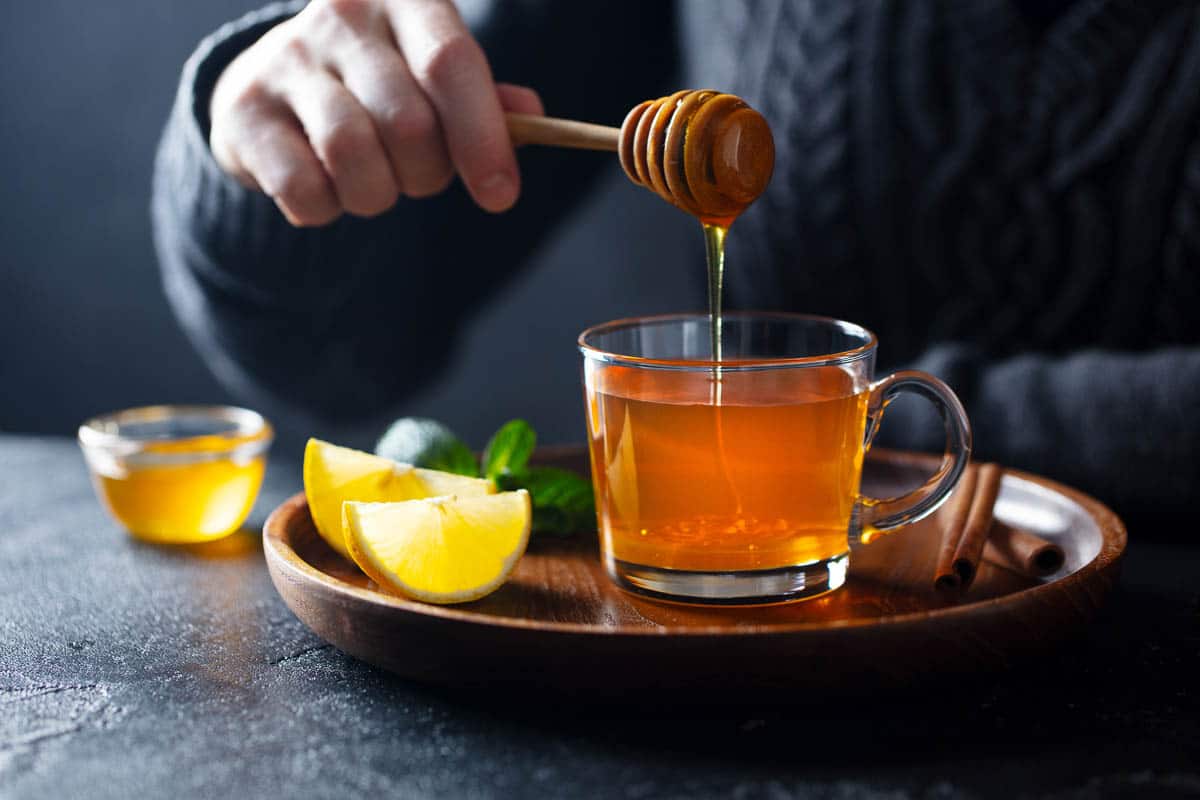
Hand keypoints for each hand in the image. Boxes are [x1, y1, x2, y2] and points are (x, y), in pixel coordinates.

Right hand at [209, 0, 542, 225]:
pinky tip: (326, 188)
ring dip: (377, 196)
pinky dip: (327, 209)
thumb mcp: (439, 84)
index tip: (501, 196)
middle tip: (420, 177)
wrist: (277, 89)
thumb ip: (487, 103)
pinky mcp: (242, 109)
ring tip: (374, 185)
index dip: (482, 137)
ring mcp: (284, 57)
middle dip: (428, 175)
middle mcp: (342, 14)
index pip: (450, 62)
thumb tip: (533, 118)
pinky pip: (303, 188)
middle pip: (408, 122)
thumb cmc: (382, 89)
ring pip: (352, 154)